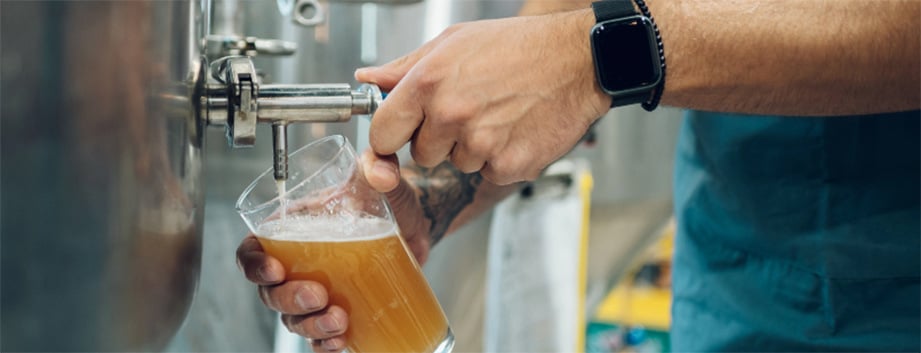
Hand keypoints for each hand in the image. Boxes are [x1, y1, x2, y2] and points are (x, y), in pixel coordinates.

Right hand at [235, 151, 432, 350]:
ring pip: (293, 319)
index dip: (253, 263)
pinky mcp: (339, 310)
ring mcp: (317, 291)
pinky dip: (325, 345)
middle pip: (270, 292)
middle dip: (288, 299)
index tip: (274, 269)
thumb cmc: (387, 199)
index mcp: (292, 229)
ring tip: (338, 320)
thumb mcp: (381, 178)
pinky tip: (341, 341)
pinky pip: (320, 337)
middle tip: (317, 295)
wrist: (418, 224)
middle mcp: (297, 263)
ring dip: (309, 326)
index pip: (253, 250)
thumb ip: (379, 164)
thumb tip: (381, 171)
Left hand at [356, 9, 609, 184]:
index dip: (391, 136)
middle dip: (438, 140)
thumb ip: (406, 67)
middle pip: (420, 155)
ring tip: (499, 115)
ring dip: (472, 149)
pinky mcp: (508, 166)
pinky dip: (501, 159)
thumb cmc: (519, 46)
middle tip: (469, 111)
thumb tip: (370, 80)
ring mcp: (480, 144)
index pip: (382, 134)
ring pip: (457, 165)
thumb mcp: (454, 42)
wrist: (579, 60)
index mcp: (428, 82)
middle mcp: (450, 114)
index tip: (402, 133)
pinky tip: (516, 130)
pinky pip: (488, 173)